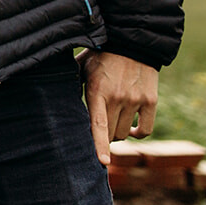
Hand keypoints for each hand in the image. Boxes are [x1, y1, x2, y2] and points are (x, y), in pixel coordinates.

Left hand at [79, 50, 157, 164]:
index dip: (99, 144)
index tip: (103, 162)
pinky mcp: (151, 101)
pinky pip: (145, 129)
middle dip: (103, 137)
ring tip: (111, 123)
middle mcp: (118, 97)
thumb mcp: (81, 68)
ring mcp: (135, 100)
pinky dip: (137, 133)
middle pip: (111, 134)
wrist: (131, 42)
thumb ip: (72, 86)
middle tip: (97, 130)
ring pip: (125, 133)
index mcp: (97, 90)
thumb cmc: (100, 56)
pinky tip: (131, 130)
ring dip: (117, 134)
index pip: (98, 124)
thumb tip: (54, 105)